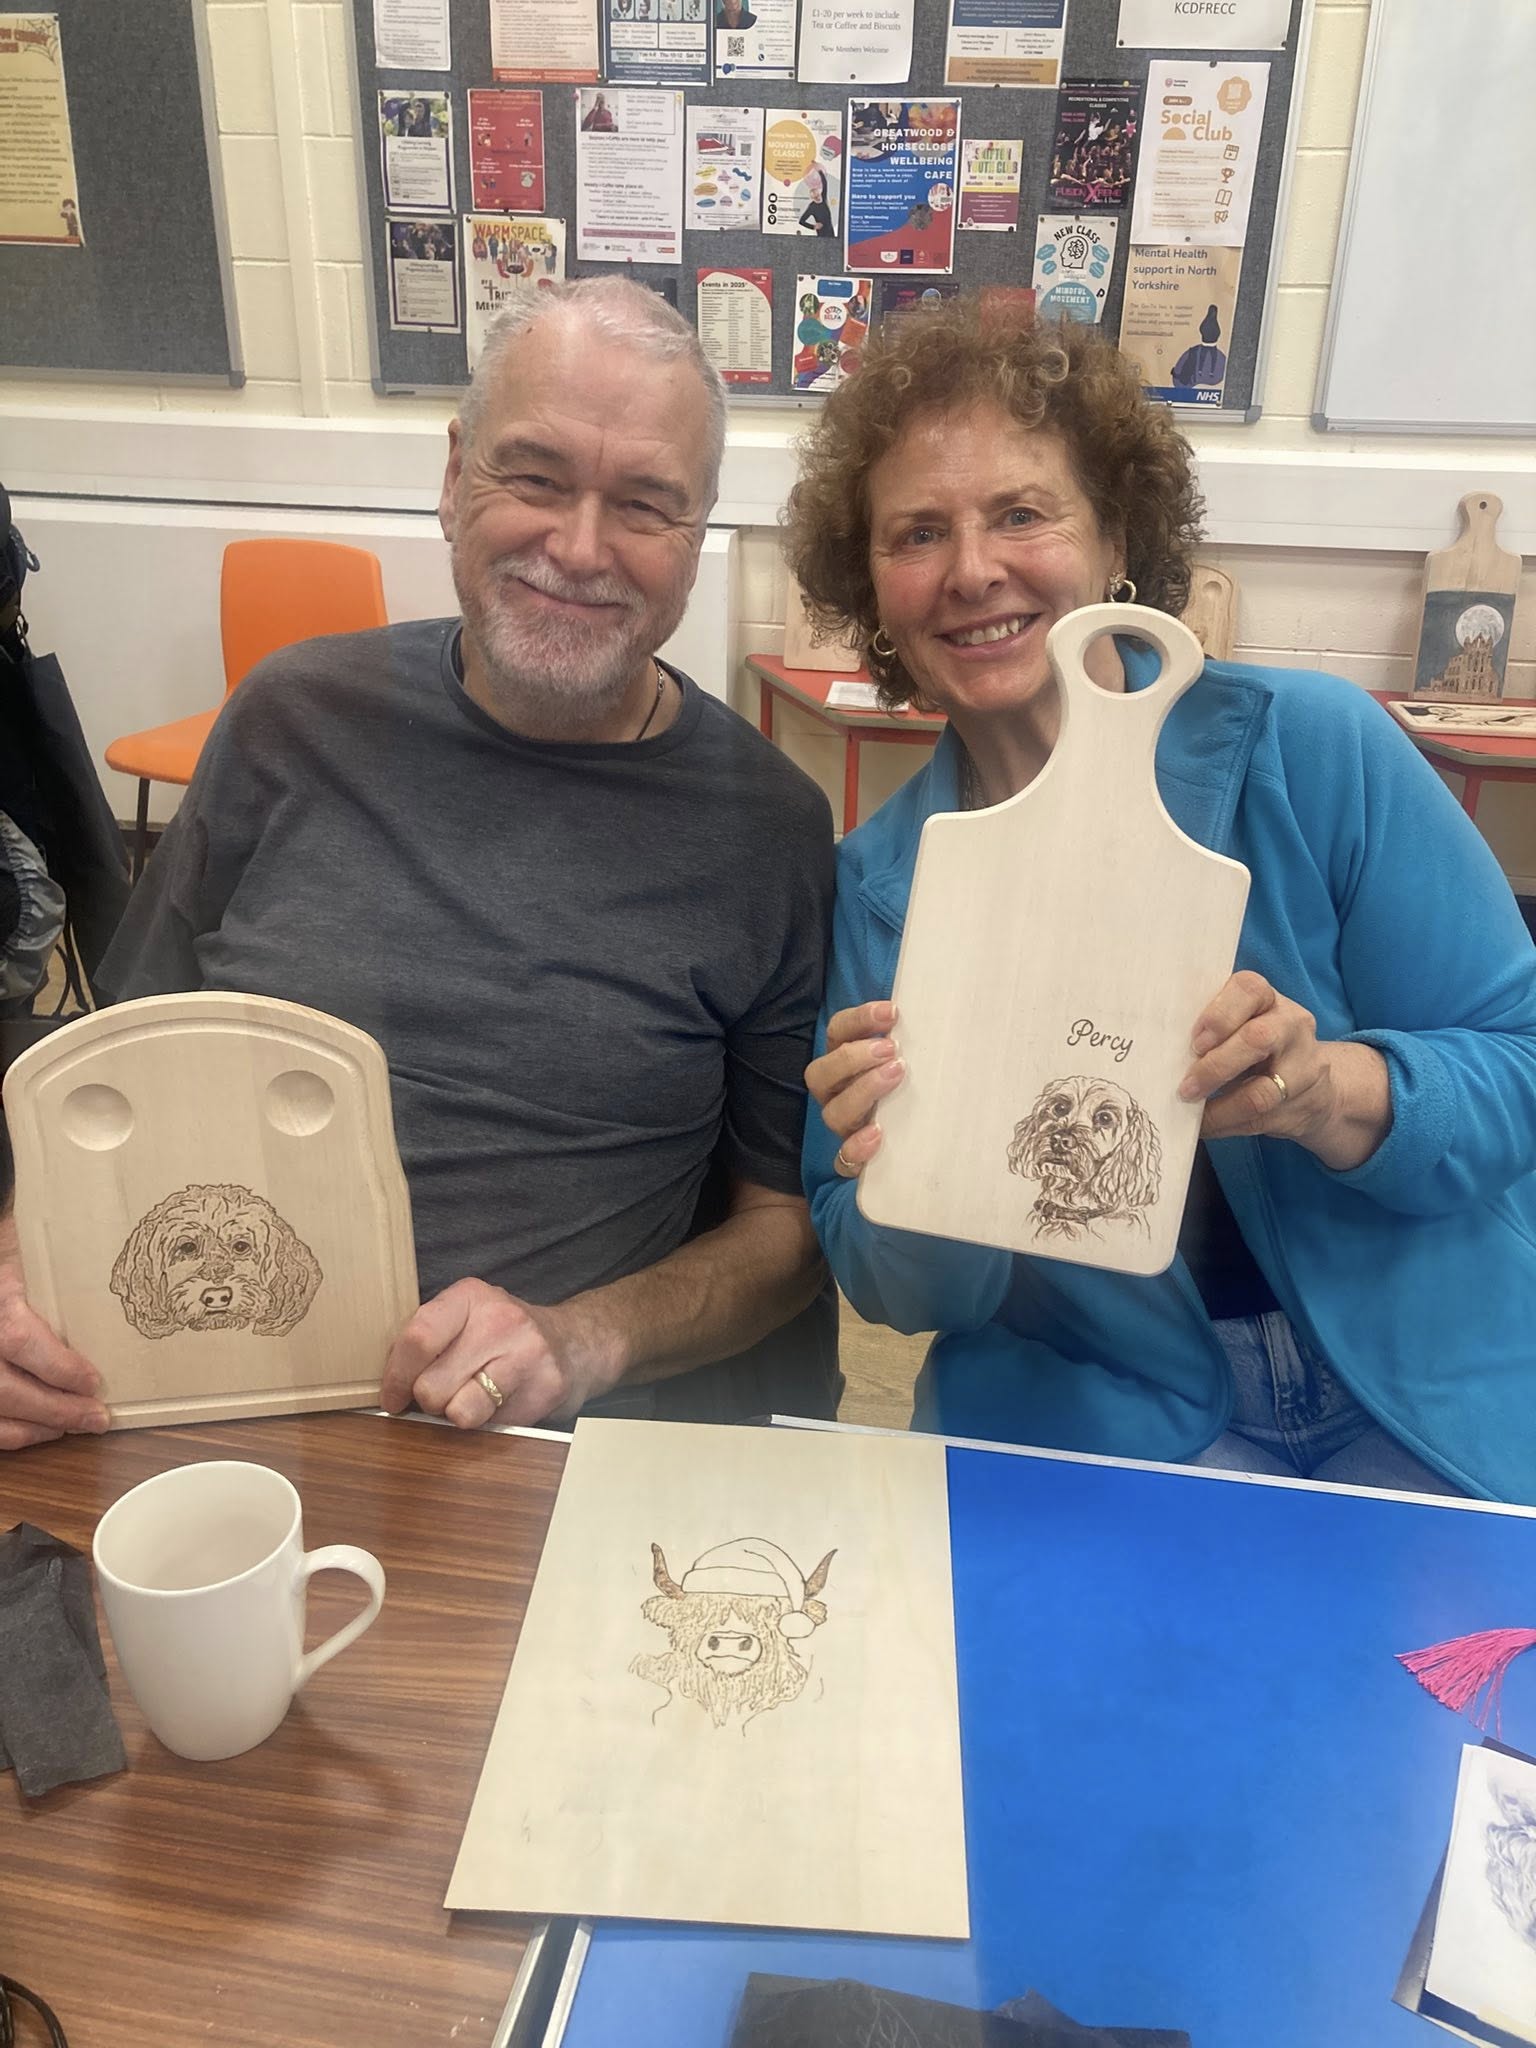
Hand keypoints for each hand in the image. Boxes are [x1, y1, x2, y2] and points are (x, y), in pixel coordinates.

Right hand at [0, 1218, 109, 1449]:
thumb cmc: (7, 1257)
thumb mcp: (24, 1258)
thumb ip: (54, 1275)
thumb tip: (108, 1266)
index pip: (19, 1340)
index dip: (58, 1367)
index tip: (93, 1381)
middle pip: (6, 1389)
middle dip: (56, 1409)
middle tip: (96, 1417)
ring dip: (36, 1427)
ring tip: (77, 1425)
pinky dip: (14, 1432)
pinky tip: (44, 1428)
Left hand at [379, 1278, 617, 1429]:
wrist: (575, 1343)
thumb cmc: (504, 1336)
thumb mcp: (466, 1318)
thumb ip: (430, 1339)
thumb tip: (387, 1385)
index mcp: (470, 1296)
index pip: (418, 1338)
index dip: (396, 1376)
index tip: (393, 1397)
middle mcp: (500, 1320)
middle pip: (432, 1385)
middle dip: (429, 1402)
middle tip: (442, 1396)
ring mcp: (527, 1354)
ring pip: (461, 1412)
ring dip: (458, 1415)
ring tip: (471, 1399)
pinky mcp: (546, 1387)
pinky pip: (494, 1425)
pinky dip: (490, 1423)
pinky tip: (503, 1403)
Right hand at [805, 1001, 903, 1180]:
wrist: (921, 1142)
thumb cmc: (911, 1087)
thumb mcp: (908, 1060)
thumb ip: (908, 1040)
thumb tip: (936, 1012)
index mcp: (843, 1061)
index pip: (837, 1032)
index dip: (859, 1020)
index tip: (892, 1012)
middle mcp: (836, 1092)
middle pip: (820, 1074)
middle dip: (852, 1057)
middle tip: (891, 1049)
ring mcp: (844, 1126)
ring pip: (833, 1113)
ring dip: (862, 1091)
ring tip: (895, 1075)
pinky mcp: (854, 1159)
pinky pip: (844, 1160)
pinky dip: (856, 1147)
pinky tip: (877, 1134)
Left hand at [1179, 971, 1390, 1169]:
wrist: (1314, 1086)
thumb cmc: (1255, 1047)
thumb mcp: (1239, 1025)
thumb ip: (1211, 1028)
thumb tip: (1159, 1049)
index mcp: (1266, 998)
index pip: (1249, 989)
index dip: (1220, 1015)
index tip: (1194, 1041)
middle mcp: (1290, 1025)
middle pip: (1258, 1039)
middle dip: (1217, 1065)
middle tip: (1187, 1085)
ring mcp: (1302, 1065)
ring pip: (1263, 1089)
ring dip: (1219, 1106)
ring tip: (1191, 1108)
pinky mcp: (1301, 1102)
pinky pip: (1260, 1117)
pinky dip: (1225, 1122)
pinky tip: (1205, 1125)